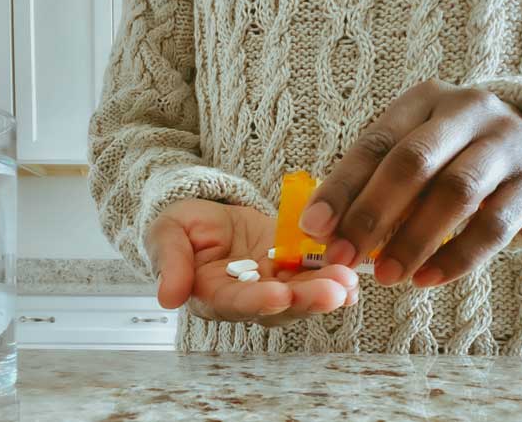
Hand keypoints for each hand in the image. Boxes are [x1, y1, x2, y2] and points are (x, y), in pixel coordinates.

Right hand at [146, 199, 358, 326]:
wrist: (207, 215)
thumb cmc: (183, 227)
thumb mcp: (166, 234)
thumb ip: (170, 261)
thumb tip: (168, 298)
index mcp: (214, 295)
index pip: (236, 303)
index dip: (258, 301)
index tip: (279, 294)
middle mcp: (249, 298)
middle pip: (280, 306)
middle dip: (307, 300)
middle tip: (333, 291)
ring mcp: (275, 284)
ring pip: (304, 294)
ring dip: (328, 289)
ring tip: (350, 281)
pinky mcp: (294, 267)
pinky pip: (316, 274)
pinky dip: (336, 275)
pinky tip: (355, 273)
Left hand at [299, 79, 521, 287]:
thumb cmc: (451, 154)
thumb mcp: (414, 149)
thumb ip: (374, 181)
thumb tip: (324, 231)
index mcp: (423, 100)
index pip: (375, 143)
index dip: (342, 187)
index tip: (314, 228)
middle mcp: (467, 111)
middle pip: (413, 163)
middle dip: (372, 215)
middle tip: (343, 257)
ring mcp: (506, 143)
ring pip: (455, 192)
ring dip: (413, 240)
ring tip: (385, 277)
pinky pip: (495, 226)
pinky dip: (457, 257)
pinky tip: (426, 279)